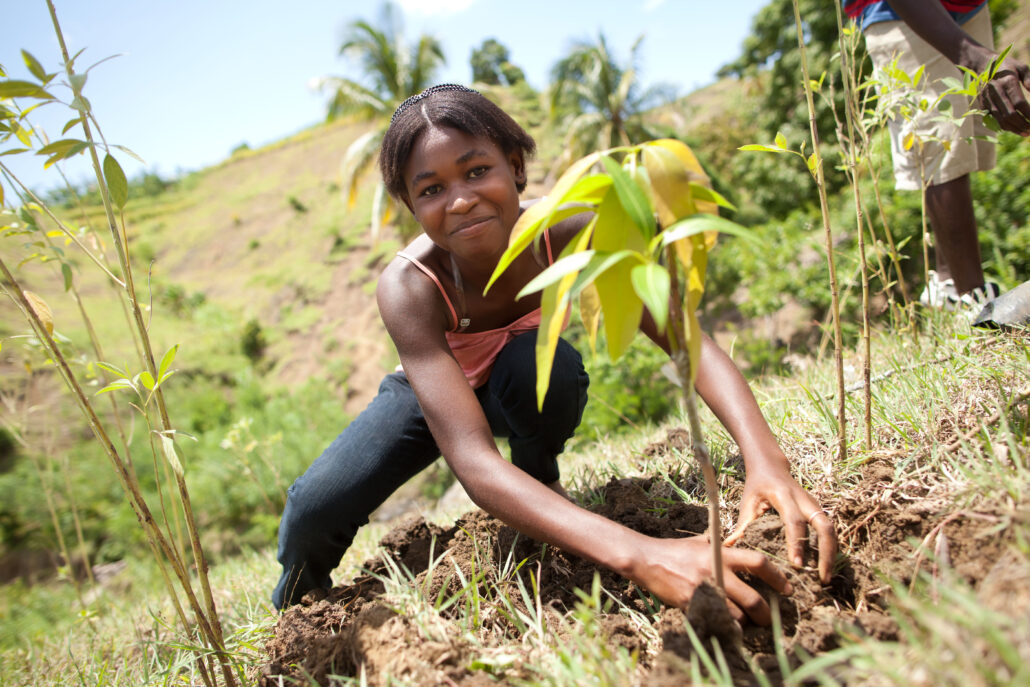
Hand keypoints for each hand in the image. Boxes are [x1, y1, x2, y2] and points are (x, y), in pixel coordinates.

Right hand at [631, 535, 791, 625]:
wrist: (646, 559)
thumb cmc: (674, 550)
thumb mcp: (700, 542)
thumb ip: (720, 545)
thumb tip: (737, 543)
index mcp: (721, 554)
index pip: (758, 562)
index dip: (777, 576)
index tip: (787, 588)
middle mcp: (716, 571)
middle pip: (753, 598)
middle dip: (765, 613)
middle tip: (768, 618)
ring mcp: (704, 589)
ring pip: (736, 615)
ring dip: (742, 622)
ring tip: (742, 622)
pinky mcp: (691, 603)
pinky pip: (715, 620)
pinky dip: (722, 626)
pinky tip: (723, 626)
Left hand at [723, 463, 837, 584]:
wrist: (770, 467)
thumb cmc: (756, 486)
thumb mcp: (748, 502)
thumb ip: (743, 525)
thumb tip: (731, 548)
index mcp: (784, 496)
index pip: (794, 521)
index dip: (796, 543)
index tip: (796, 564)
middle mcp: (804, 500)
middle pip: (824, 526)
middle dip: (826, 553)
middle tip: (822, 578)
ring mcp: (814, 505)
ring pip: (831, 530)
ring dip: (831, 554)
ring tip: (825, 577)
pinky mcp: (818, 510)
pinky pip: (829, 531)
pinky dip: (829, 549)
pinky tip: (823, 566)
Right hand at [979, 58, 1029, 135]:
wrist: (981, 66)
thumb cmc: (1006, 66)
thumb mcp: (1021, 67)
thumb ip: (1029, 79)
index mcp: (1007, 82)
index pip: (1019, 103)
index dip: (1028, 113)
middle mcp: (996, 93)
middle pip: (1010, 114)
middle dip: (1023, 124)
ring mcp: (988, 100)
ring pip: (1002, 120)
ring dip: (1015, 128)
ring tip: (1026, 132)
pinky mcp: (984, 106)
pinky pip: (995, 120)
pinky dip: (1006, 126)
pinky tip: (1015, 129)